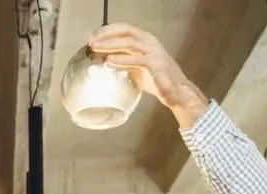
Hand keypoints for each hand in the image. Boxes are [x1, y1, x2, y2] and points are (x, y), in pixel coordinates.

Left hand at [87, 24, 207, 125]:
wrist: (176, 91)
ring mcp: (153, 52)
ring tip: (96, 48)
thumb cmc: (157, 79)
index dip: (108, 30)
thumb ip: (123, 61)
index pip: (124, 29)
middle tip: (90, 40)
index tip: (92, 36)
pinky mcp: (155, 65)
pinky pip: (137, 59)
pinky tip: (109, 62)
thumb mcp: (136, 67)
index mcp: (145, 40)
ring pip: (130, 42)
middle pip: (126, 31)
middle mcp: (150, 42)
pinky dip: (122, 59)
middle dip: (106, 34)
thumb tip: (104, 61)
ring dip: (111, 44)